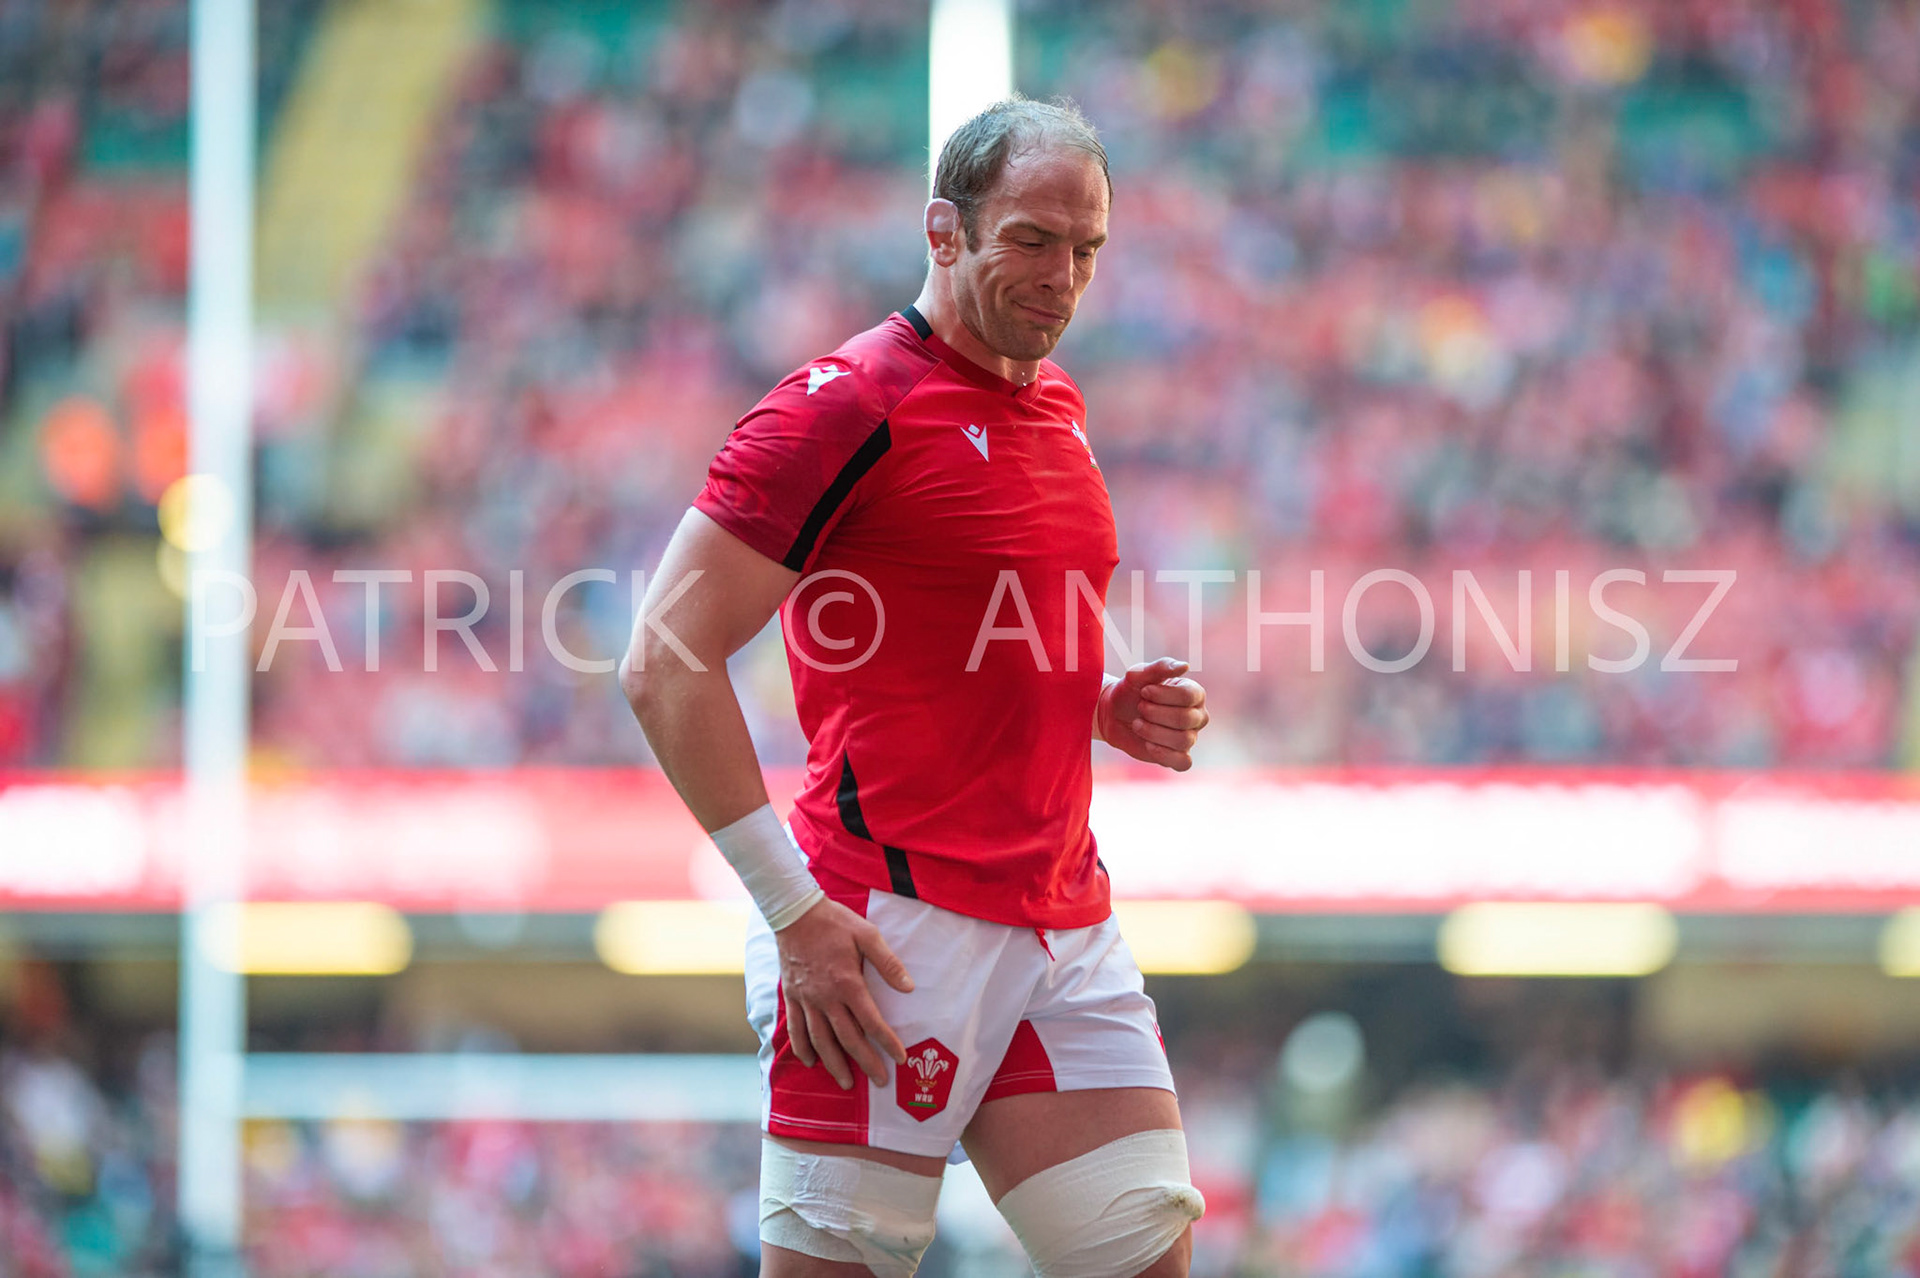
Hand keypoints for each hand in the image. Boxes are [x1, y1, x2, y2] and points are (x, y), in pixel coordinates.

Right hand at [775, 896, 914, 1089]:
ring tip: (845, 1083)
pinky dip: (802, 1047)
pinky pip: (795, 1028)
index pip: (871, 1021)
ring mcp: (807, 998)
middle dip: (865, 1062)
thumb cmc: (835, 922)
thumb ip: (888, 963)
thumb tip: (909, 987)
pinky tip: (810, 1062)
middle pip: (847, 1038)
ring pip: (820, 1039)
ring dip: (834, 1063)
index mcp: (848, 983)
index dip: (887, 1042)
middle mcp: (826, 997)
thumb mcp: (867, 934)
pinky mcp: (792, 996)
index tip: (900, 1059)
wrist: (795, 913)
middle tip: (880, 1081)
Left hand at [1096, 657, 1209, 771]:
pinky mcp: (1178, 756)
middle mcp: (1197, 715)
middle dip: (1155, 714)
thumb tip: (1185, 666)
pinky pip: (1184, 762)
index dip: (1163, 695)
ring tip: (1138, 724)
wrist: (1113, 714)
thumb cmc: (1130, 691)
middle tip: (1140, 708)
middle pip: (1186, 719)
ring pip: (1183, 740)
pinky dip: (1165, 755)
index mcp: (1193, 693)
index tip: (1144, 691)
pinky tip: (1149, 745)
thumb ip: (1160, 667)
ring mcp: (1189, 737)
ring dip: (1153, 732)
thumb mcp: (1139, 674)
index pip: (1189, 695)